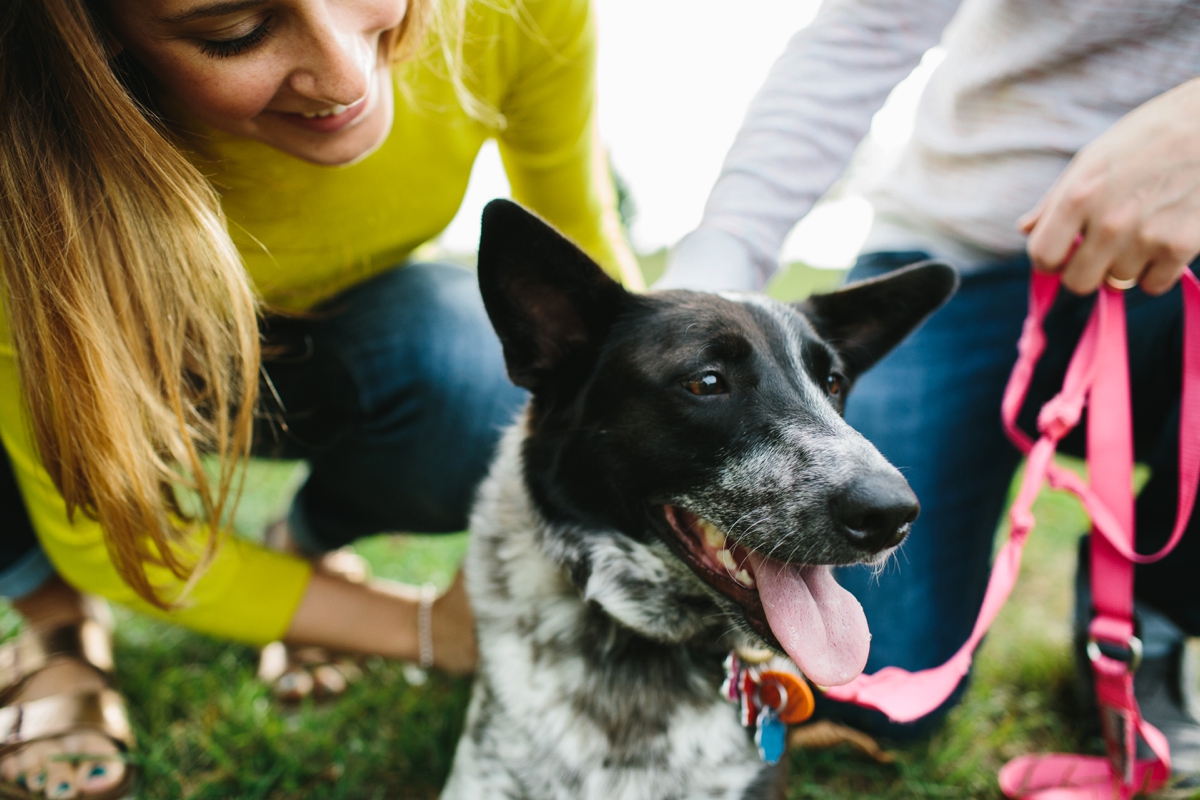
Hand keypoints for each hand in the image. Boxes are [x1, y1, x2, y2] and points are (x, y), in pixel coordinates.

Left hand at [1018, 77, 1199, 295]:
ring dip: (1125, 265)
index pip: (1042, 256)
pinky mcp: (1181, 247)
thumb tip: (1025, 229)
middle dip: (1084, 271)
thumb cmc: (1149, 137)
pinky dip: (1156, 272)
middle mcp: (1109, 222)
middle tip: (1099, 251)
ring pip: (1118, 282)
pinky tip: (1162, 242)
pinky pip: (1154, 285)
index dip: (1049, 261)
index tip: (1061, 255)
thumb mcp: (1093, 158)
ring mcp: (1146, 237)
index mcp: (1079, 196)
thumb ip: (1055, 200)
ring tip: (1141, 230)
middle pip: (1078, 282)